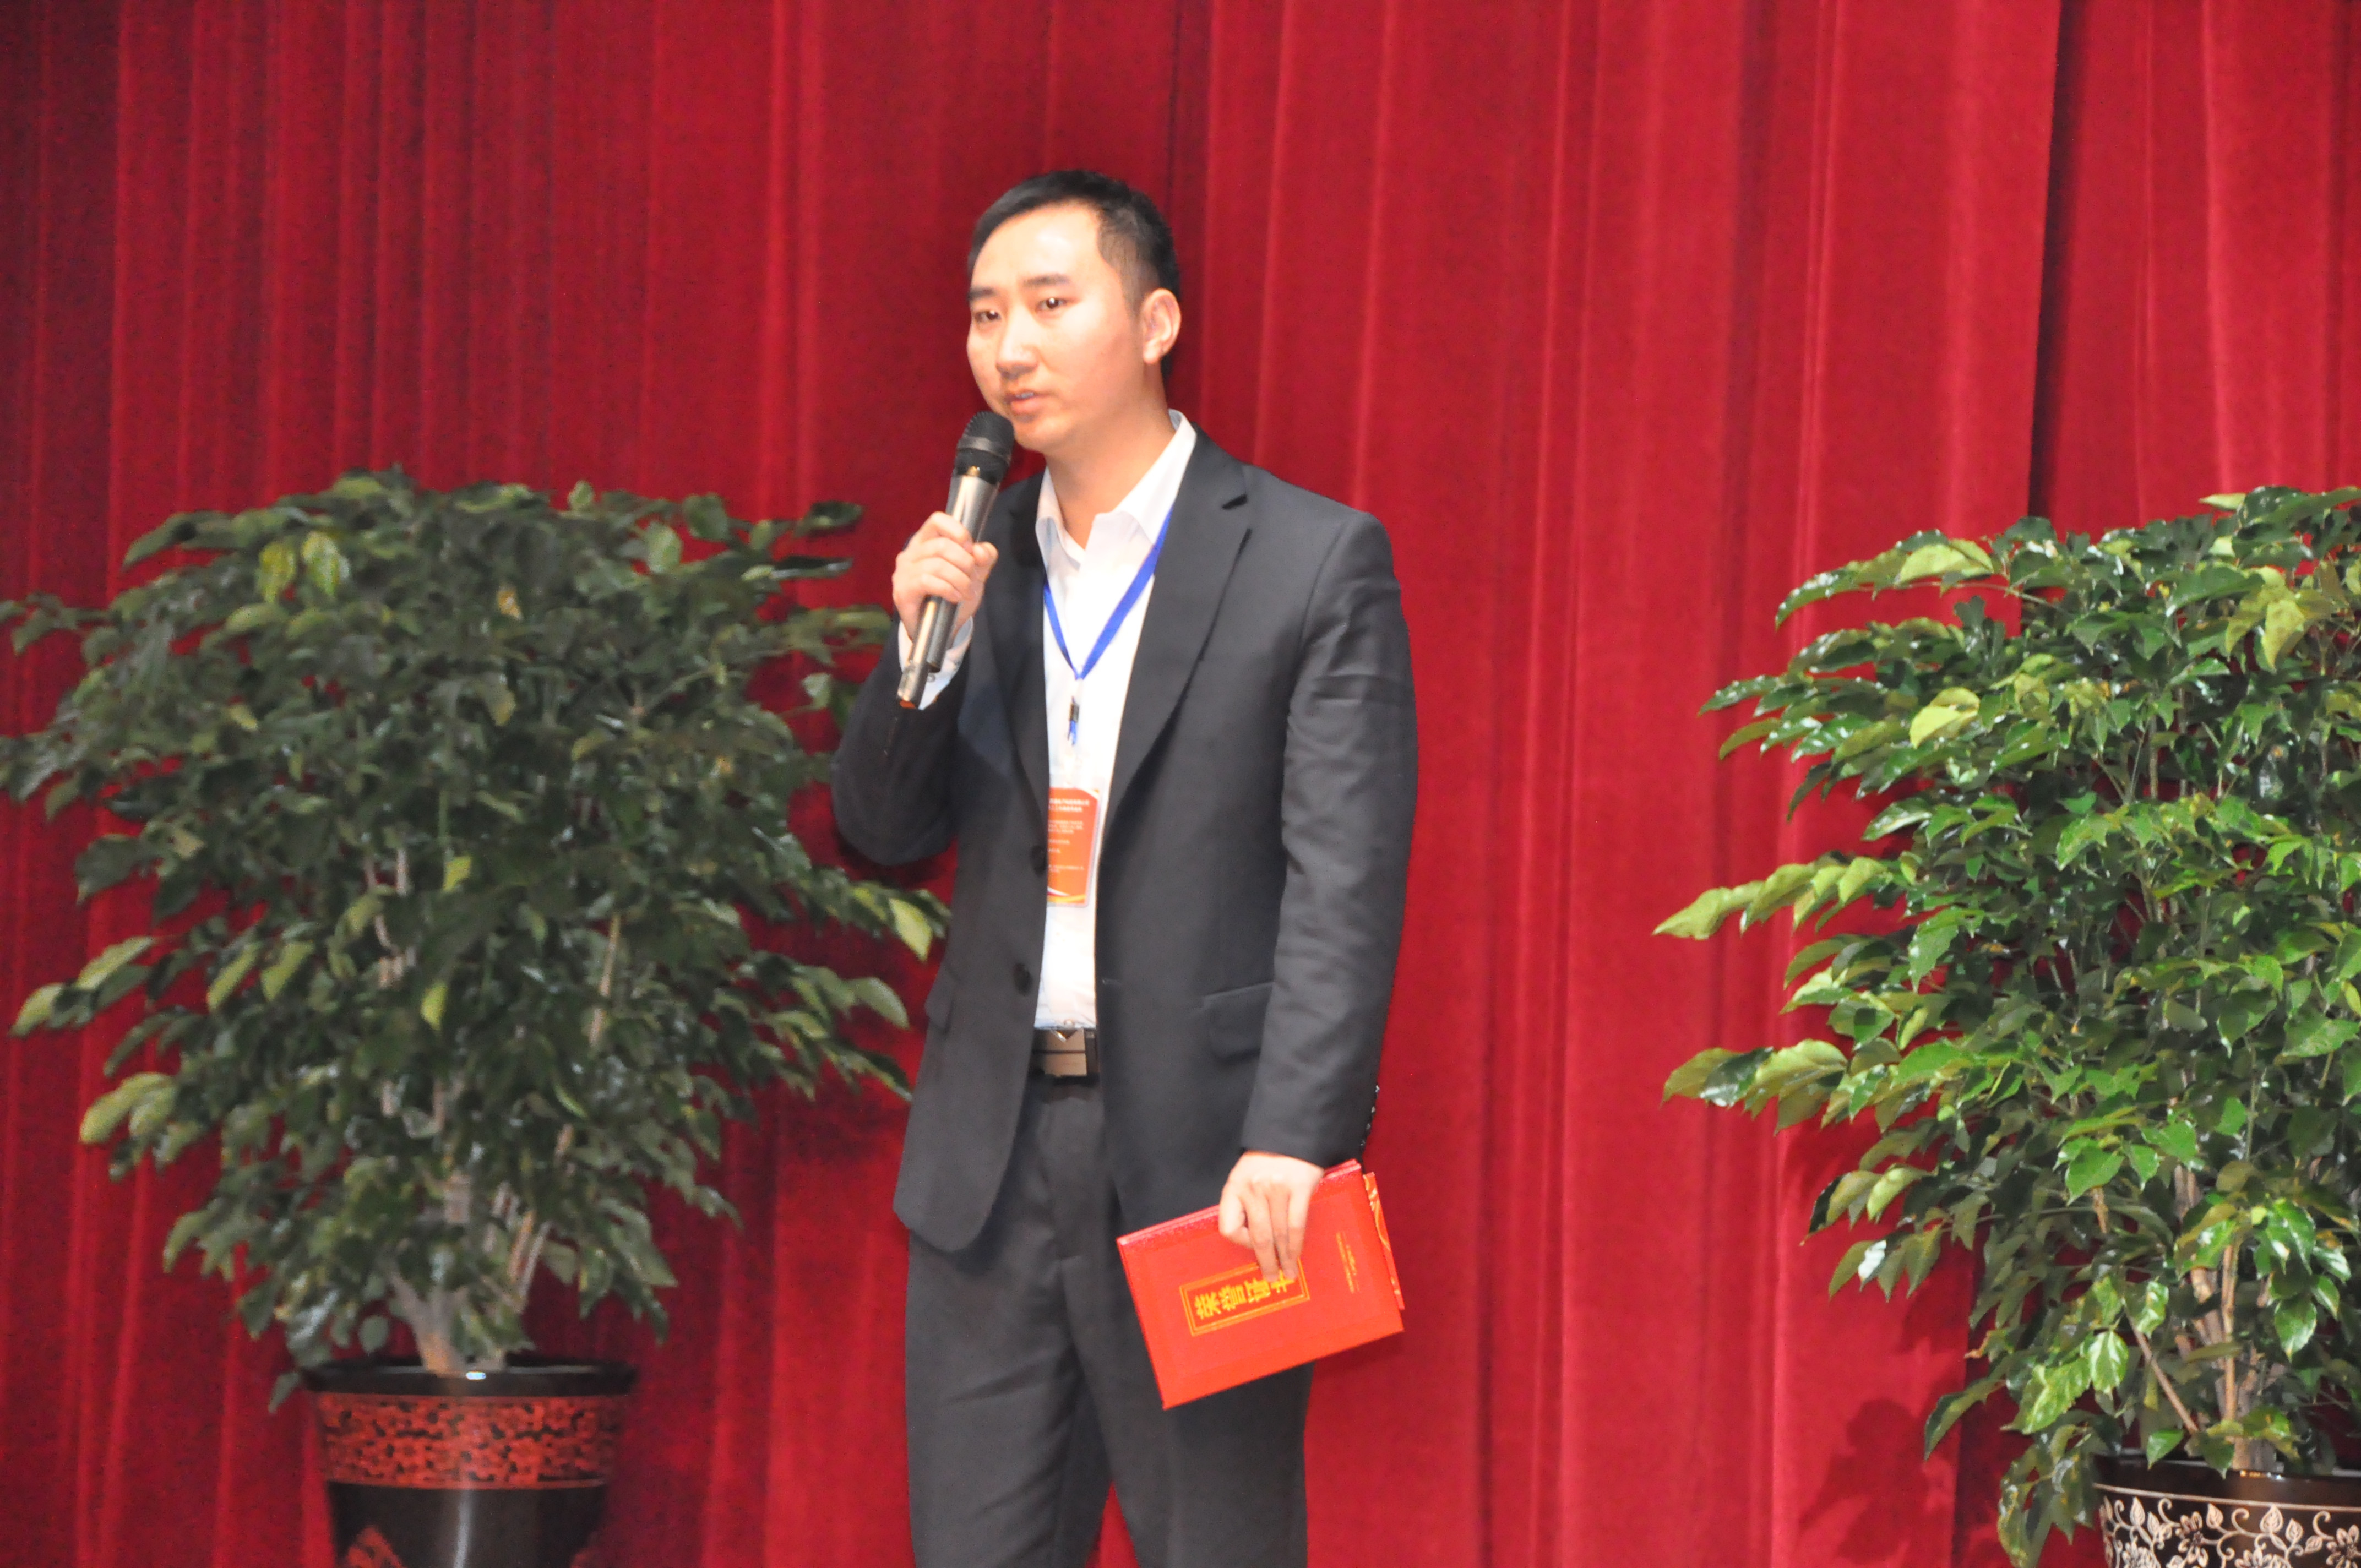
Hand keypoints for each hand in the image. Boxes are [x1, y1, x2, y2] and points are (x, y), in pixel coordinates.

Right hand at [892, 512, 1000, 640]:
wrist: (939, 630)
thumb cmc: (953, 596)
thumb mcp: (975, 575)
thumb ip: (983, 559)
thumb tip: (981, 550)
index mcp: (926, 542)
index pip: (937, 520)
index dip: (958, 531)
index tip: (971, 549)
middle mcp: (911, 553)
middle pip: (941, 545)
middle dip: (965, 563)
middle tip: (974, 579)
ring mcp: (903, 572)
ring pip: (937, 564)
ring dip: (960, 580)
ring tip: (967, 592)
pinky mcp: (902, 591)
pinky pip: (927, 581)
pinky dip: (948, 589)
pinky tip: (955, 597)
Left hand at [1218, 1151, 1323, 1282]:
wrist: (1292, 1133)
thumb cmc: (1267, 1159)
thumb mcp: (1245, 1175)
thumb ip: (1244, 1202)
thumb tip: (1251, 1239)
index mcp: (1235, 1187)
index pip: (1229, 1227)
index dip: (1240, 1242)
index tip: (1252, 1247)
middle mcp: (1253, 1189)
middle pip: (1258, 1236)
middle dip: (1265, 1262)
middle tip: (1271, 1279)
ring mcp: (1276, 1189)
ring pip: (1278, 1234)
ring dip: (1284, 1258)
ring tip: (1288, 1273)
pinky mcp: (1299, 1188)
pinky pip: (1296, 1225)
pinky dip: (1296, 1245)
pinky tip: (1297, 1255)